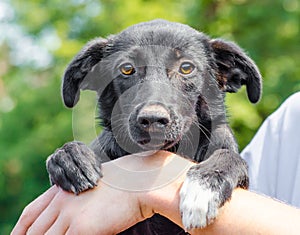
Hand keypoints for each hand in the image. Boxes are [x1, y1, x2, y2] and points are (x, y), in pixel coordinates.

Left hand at [12, 151, 191, 234]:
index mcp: (63, 190)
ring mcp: (70, 214)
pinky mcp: (82, 227)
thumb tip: (69, 222)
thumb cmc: (122, 186)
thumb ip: (76, 202)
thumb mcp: (92, 190)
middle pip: (34, 230)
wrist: (139, 182)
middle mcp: (62, 202)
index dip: (19, 229)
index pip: (31, 213)